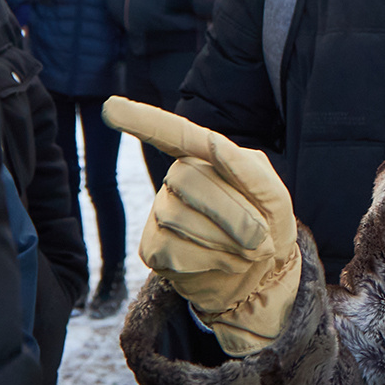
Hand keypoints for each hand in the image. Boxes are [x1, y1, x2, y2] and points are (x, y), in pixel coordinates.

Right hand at [102, 98, 300, 354]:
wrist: (262, 277)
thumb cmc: (268, 227)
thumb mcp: (275, 197)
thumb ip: (250, 171)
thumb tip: (214, 143)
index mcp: (207, 157)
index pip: (173, 134)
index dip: (142, 120)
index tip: (110, 107)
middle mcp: (178, 178)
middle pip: (189, 180)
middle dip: (235, 215)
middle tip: (262, 240)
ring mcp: (162, 211)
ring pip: (180, 218)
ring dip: (227, 243)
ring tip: (246, 252)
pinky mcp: (153, 247)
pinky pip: (174, 250)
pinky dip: (210, 261)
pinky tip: (223, 263)